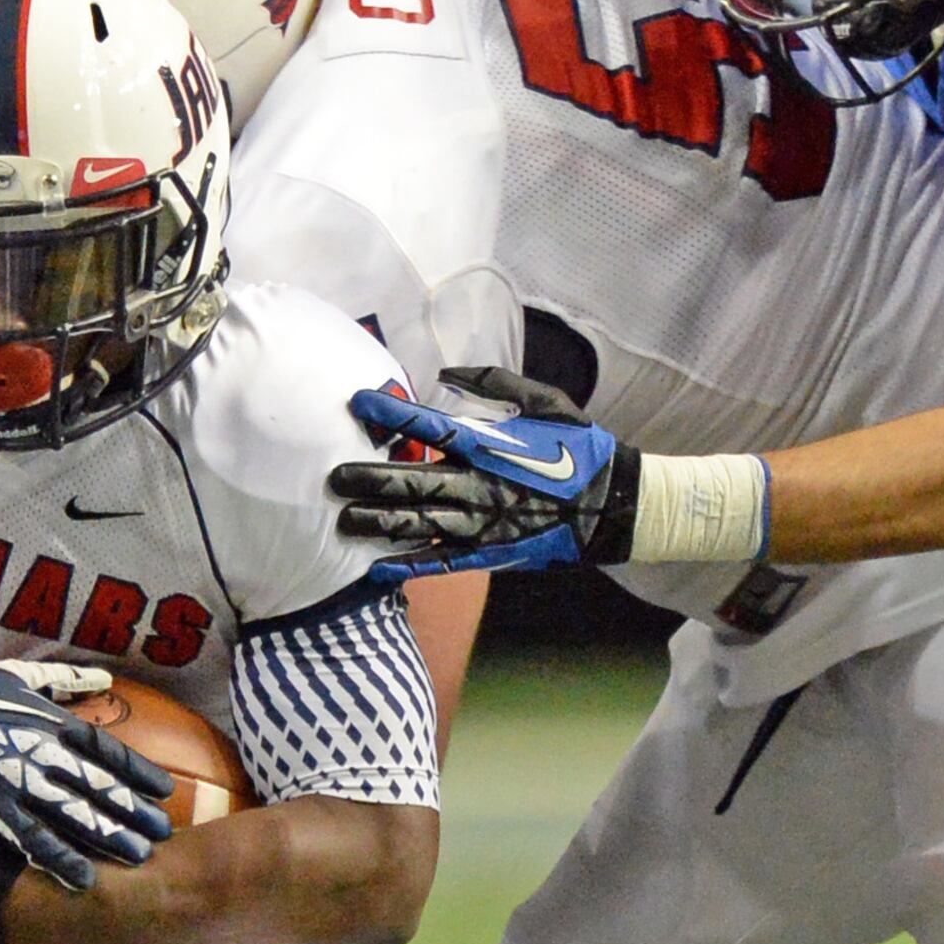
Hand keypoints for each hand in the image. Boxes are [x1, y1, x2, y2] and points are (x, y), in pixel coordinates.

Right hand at [0, 662, 173, 890]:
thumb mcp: (18, 676)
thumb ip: (63, 679)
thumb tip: (102, 676)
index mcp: (51, 721)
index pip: (107, 750)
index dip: (138, 772)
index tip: (165, 791)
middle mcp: (43, 752)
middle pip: (99, 787)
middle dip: (134, 812)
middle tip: (164, 834)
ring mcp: (20, 782)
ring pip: (75, 815)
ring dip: (109, 837)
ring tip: (139, 856)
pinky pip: (34, 838)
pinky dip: (61, 858)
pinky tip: (84, 877)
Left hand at [333, 366, 641, 574]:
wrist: (613, 505)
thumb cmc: (580, 447)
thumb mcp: (545, 403)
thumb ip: (496, 384)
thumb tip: (446, 373)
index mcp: (489, 444)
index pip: (429, 426)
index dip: (391, 413)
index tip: (357, 404)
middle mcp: (479, 484)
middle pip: (412, 481)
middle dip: (367, 479)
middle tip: (330, 477)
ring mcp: (482, 523)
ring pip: (418, 524)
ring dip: (377, 523)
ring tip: (341, 522)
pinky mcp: (490, 553)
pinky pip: (442, 562)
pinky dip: (408, 566)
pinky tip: (376, 570)